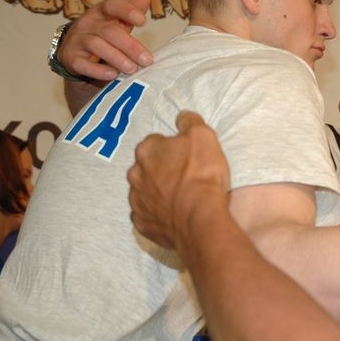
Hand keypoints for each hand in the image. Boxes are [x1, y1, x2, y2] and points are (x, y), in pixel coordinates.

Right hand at [59, 0, 152, 80]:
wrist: (75, 49)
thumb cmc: (103, 33)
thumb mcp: (117, 21)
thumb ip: (132, 11)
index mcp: (101, 11)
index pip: (112, 5)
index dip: (127, 11)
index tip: (143, 21)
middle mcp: (87, 23)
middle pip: (109, 31)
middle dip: (130, 46)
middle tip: (146, 60)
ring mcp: (77, 40)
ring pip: (96, 46)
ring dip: (117, 58)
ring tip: (132, 69)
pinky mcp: (70, 58)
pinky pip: (82, 64)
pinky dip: (98, 70)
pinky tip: (112, 75)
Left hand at [127, 111, 230, 249]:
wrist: (199, 218)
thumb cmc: (201, 173)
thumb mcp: (204, 136)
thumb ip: (190, 121)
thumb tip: (183, 116)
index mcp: (147, 150)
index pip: (157, 141)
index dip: (174, 148)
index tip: (188, 155)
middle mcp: (135, 174)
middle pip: (148, 167)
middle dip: (162, 169)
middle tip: (185, 176)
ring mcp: (136, 201)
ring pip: (146, 191)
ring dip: (159, 191)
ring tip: (182, 197)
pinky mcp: (142, 224)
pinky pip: (148, 214)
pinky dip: (159, 213)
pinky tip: (174, 214)